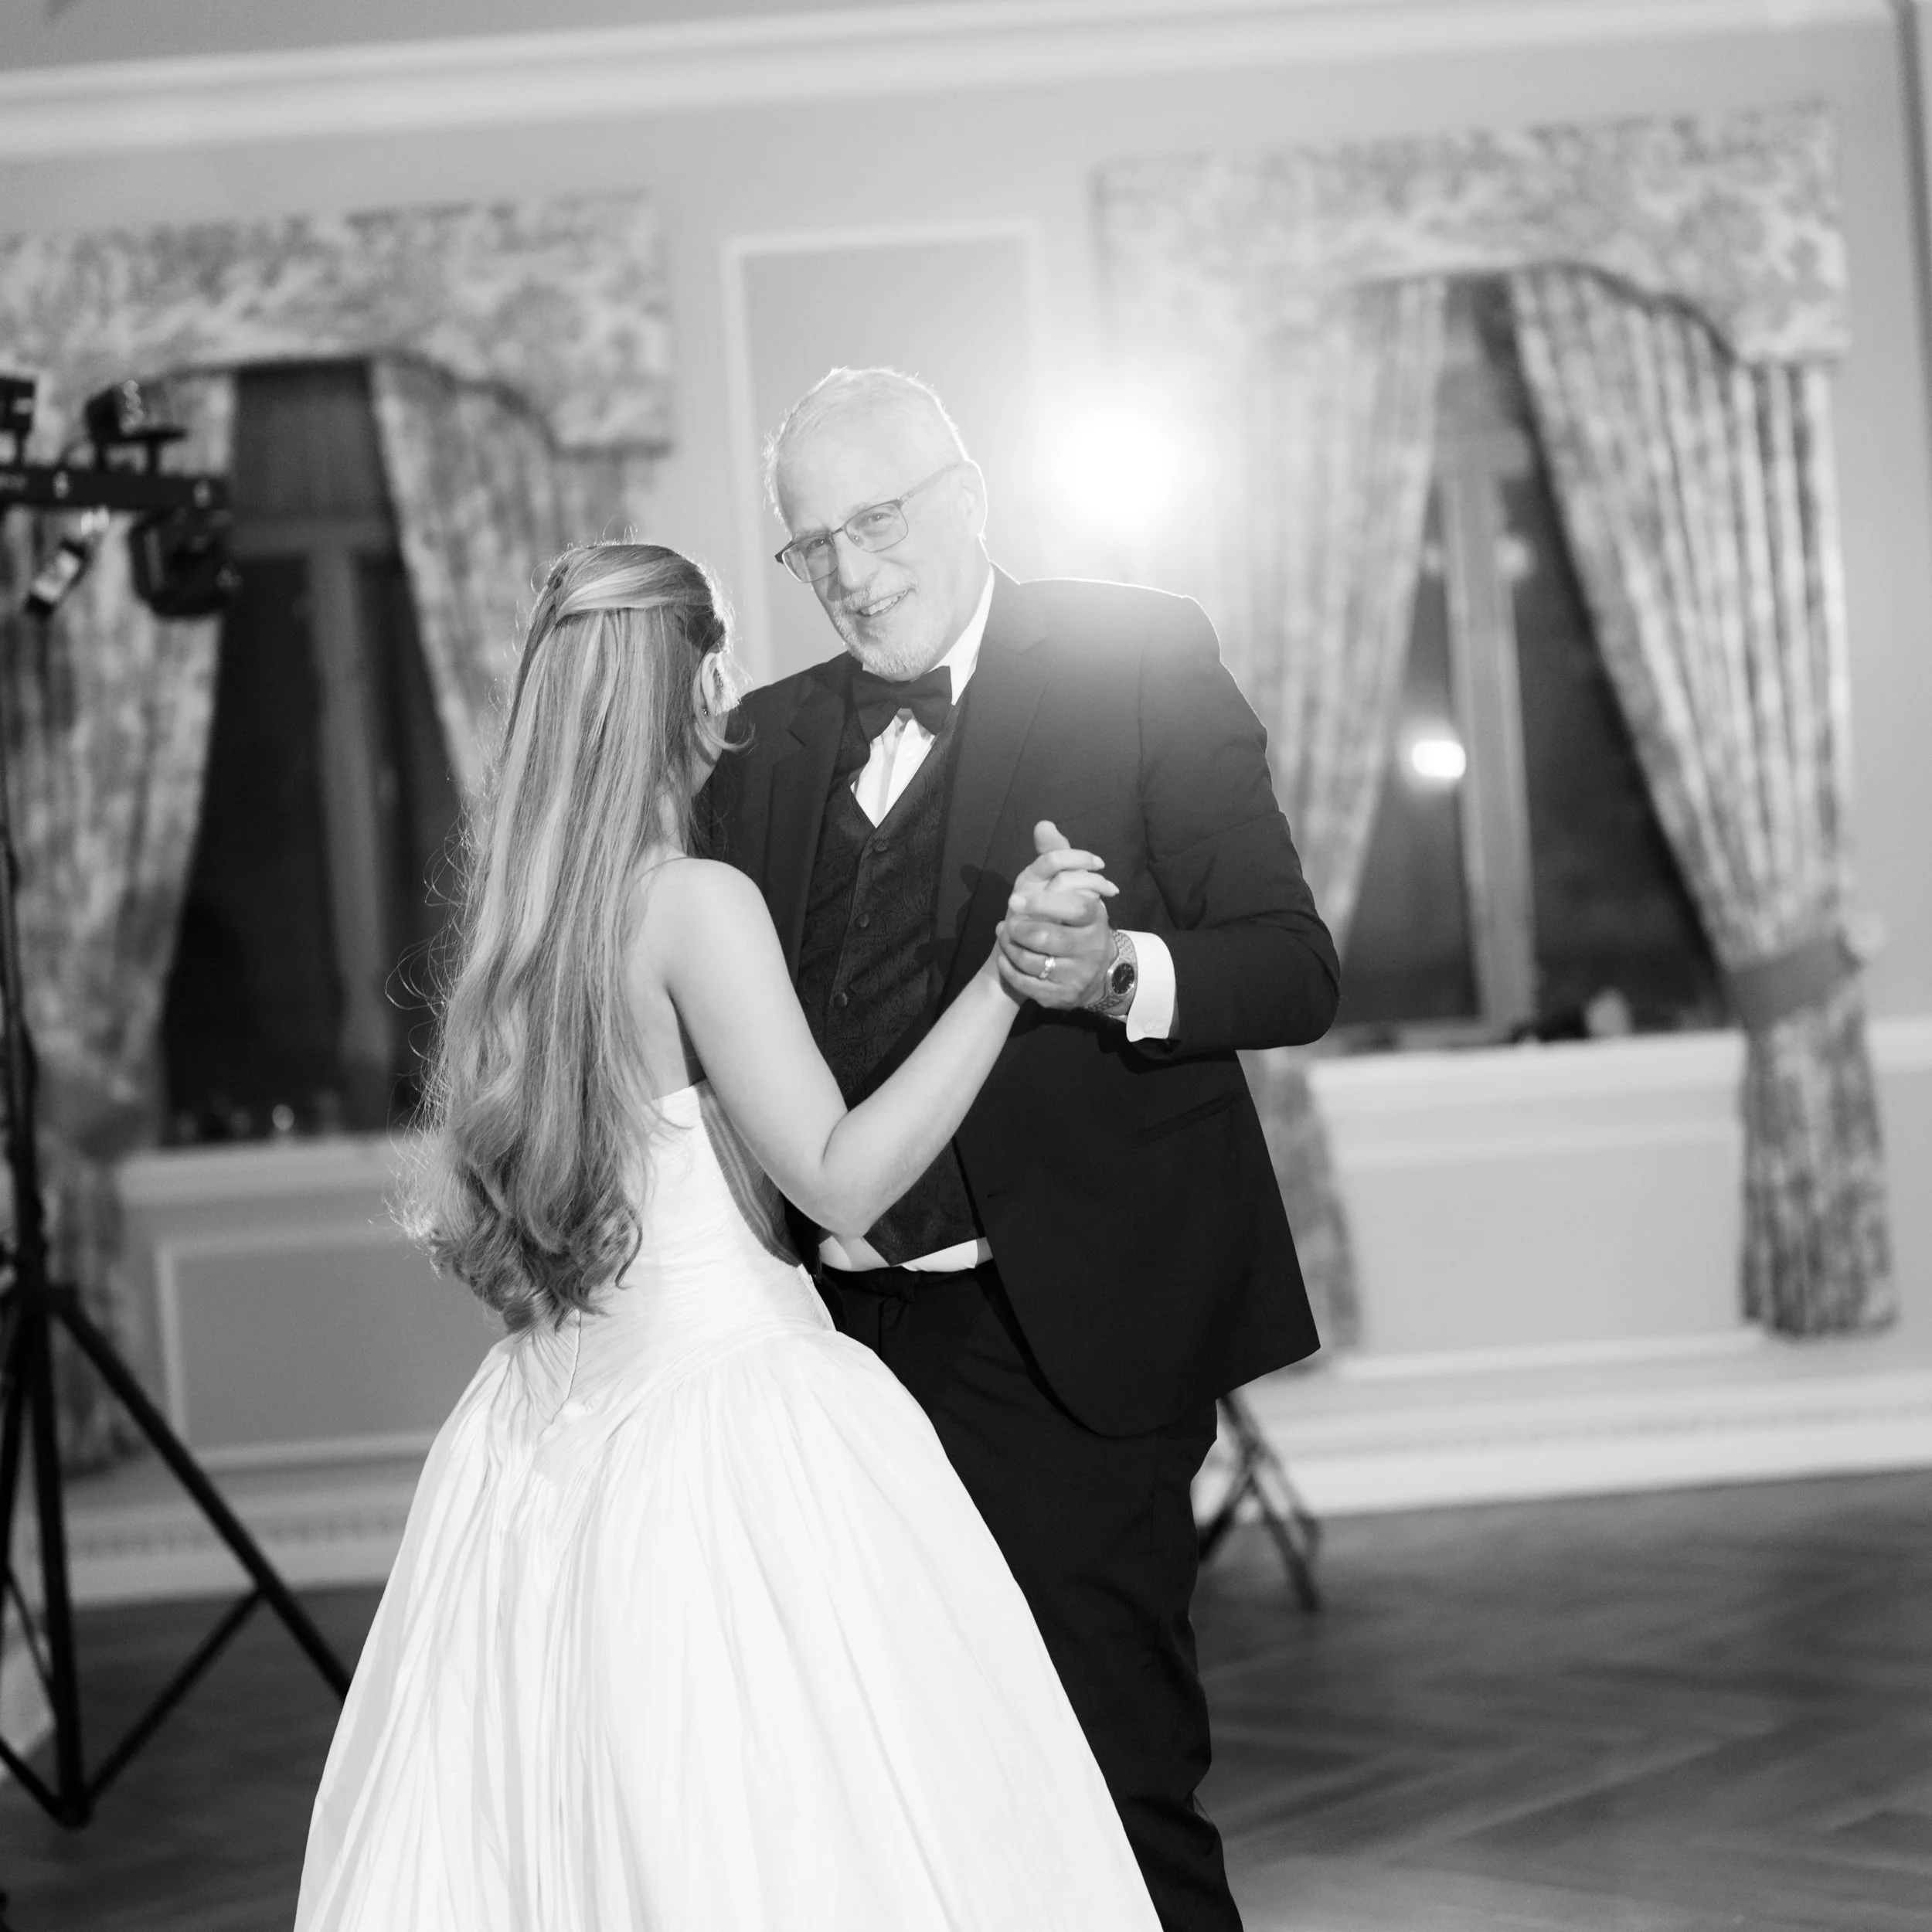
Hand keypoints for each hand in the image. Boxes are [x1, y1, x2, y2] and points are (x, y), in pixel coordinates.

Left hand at [996, 821, 1115, 1009]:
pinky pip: (1028, 984)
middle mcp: (1092, 947)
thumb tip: (1043, 824)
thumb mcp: (1068, 887)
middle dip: (1020, 929)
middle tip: (1007, 923)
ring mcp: (1079, 975)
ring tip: (1005, 937)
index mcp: (1095, 917)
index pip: (1072, 906)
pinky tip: (1007, 958)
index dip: (1041, 903)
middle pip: (1048, 938)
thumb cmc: (1073, 921)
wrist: (1089, 972)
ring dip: (1011, 949)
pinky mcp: (1063, 997)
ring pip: (1034, 963)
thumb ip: (1057, 855)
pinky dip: (1011, 970)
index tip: (1014, 901)